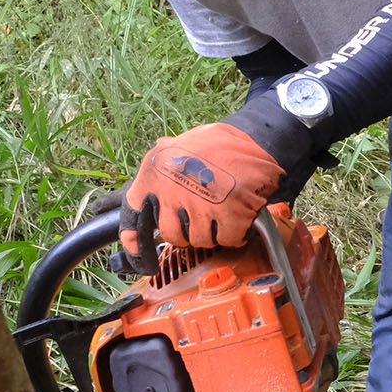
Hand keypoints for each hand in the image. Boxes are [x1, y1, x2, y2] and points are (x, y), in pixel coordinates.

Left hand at [121, 122, 283, 255]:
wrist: (259, 137)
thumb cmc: (221, 142)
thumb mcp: (181, 144)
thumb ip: (166, 162)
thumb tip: (152, 172)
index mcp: (156, 172)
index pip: (133, 213)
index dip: (134, 238)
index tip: (137, 254)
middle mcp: (172, 191)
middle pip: (172, 234)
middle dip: (187, 231)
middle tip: (202, 218)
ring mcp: (200, 206)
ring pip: (200, 240)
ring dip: (213, 232)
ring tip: (224, 211)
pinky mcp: (229, 216)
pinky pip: (227, 240)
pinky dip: (236, 234)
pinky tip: (240, 217)